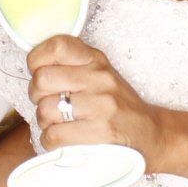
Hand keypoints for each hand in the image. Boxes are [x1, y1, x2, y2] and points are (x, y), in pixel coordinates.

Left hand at [27, 34, 170, 168]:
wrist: (152, 134)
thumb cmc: (118, 105)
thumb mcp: (101, 75)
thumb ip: (73, 66)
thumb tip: (35, 68)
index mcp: (96, 60)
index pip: (57, 46)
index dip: (37, 60)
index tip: (38, 72)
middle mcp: (99, 78)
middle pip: (42, 79)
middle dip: (35, 94)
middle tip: (45, 102)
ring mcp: (101, 105)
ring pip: (45, 109)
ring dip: (43, 121)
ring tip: (55, 123)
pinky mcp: (101, 132)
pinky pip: (55, 135)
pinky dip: (50, 140)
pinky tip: (60, 138)